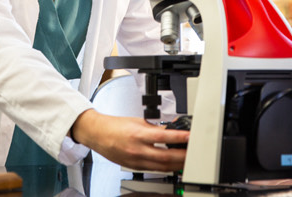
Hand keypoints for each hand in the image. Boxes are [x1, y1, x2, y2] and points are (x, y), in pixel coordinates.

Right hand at [71, 109, 188, 172]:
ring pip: (161, 166)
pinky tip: (173, 165)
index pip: (163, 136)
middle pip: (165, 156)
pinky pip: (154, 169)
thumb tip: (171, 130)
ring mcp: (136, 160)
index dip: (179, 137)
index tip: (190, 137)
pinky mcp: (134, 167)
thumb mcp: (137, 122)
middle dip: (182, 156)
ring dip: (177, 164)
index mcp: (137, 134)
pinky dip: (166, 168)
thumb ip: (154, 128)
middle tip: (194, 152)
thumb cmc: (115, 126)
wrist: (98, 134)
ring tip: (187, 160)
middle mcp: (137, 149)